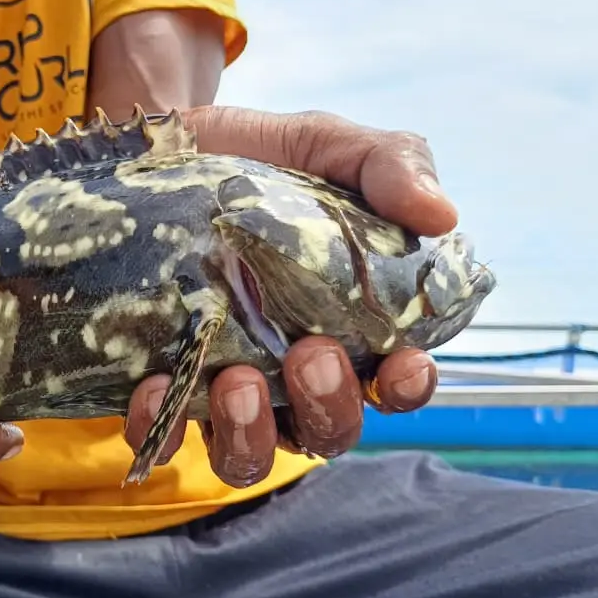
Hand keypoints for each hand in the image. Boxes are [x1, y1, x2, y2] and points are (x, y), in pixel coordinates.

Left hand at [123, 106, 455, 486]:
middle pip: (328, 430)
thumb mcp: (330, 145)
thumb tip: (441, 213)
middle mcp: (291, 368)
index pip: (394, 382)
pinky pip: (164, 433)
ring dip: (251, 434)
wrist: (160, 142)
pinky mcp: (162, 381)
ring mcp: (225, 382)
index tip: (401, 365)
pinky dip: (161, 426)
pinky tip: (156, 386)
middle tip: (310, 352)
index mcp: (351, 323)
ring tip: (238, 381)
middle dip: (328, 407)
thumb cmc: (259, 156)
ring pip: (251, 455)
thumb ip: (390, 166)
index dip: (407, 388)